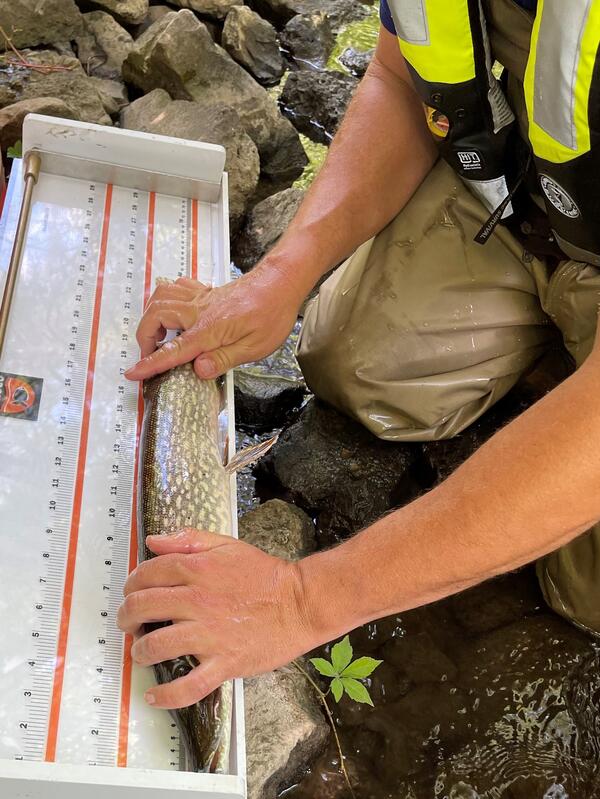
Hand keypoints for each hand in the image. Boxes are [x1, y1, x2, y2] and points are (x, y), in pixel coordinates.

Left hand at [117, 529, 317, 708]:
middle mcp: (197, 601)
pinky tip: (154, 696)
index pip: (146, 574)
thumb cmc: (265, 575)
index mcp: (197, 570)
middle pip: (142, 608)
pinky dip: (166, 695)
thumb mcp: (227, 546)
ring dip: (139, 652)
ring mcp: (209, 634)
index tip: (131, 594)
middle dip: (126, 618)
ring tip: (141, 653)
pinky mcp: (223, 662)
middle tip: (128, 624)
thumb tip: (153, 542)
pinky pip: (188, 685)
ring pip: (155, 646)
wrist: (299, 603)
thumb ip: (189, 540)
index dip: (131, 584)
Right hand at [124, 267, 300, 380]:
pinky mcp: (206, 291)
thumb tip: (198, 370)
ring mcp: (200, 297)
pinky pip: (175, 287)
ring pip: (160, 298)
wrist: (281, 283)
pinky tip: (172, 310)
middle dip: (144, 337)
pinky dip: (166, 298)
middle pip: (155, 317)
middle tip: (149, 355)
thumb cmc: (272, 314)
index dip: (150, 363)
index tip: (133, 373)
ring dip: (151, 317)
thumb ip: (223, 359)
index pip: (173, 350)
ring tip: (158, 336)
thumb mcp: (253, 348)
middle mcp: (199, 310)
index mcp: (209, 329)